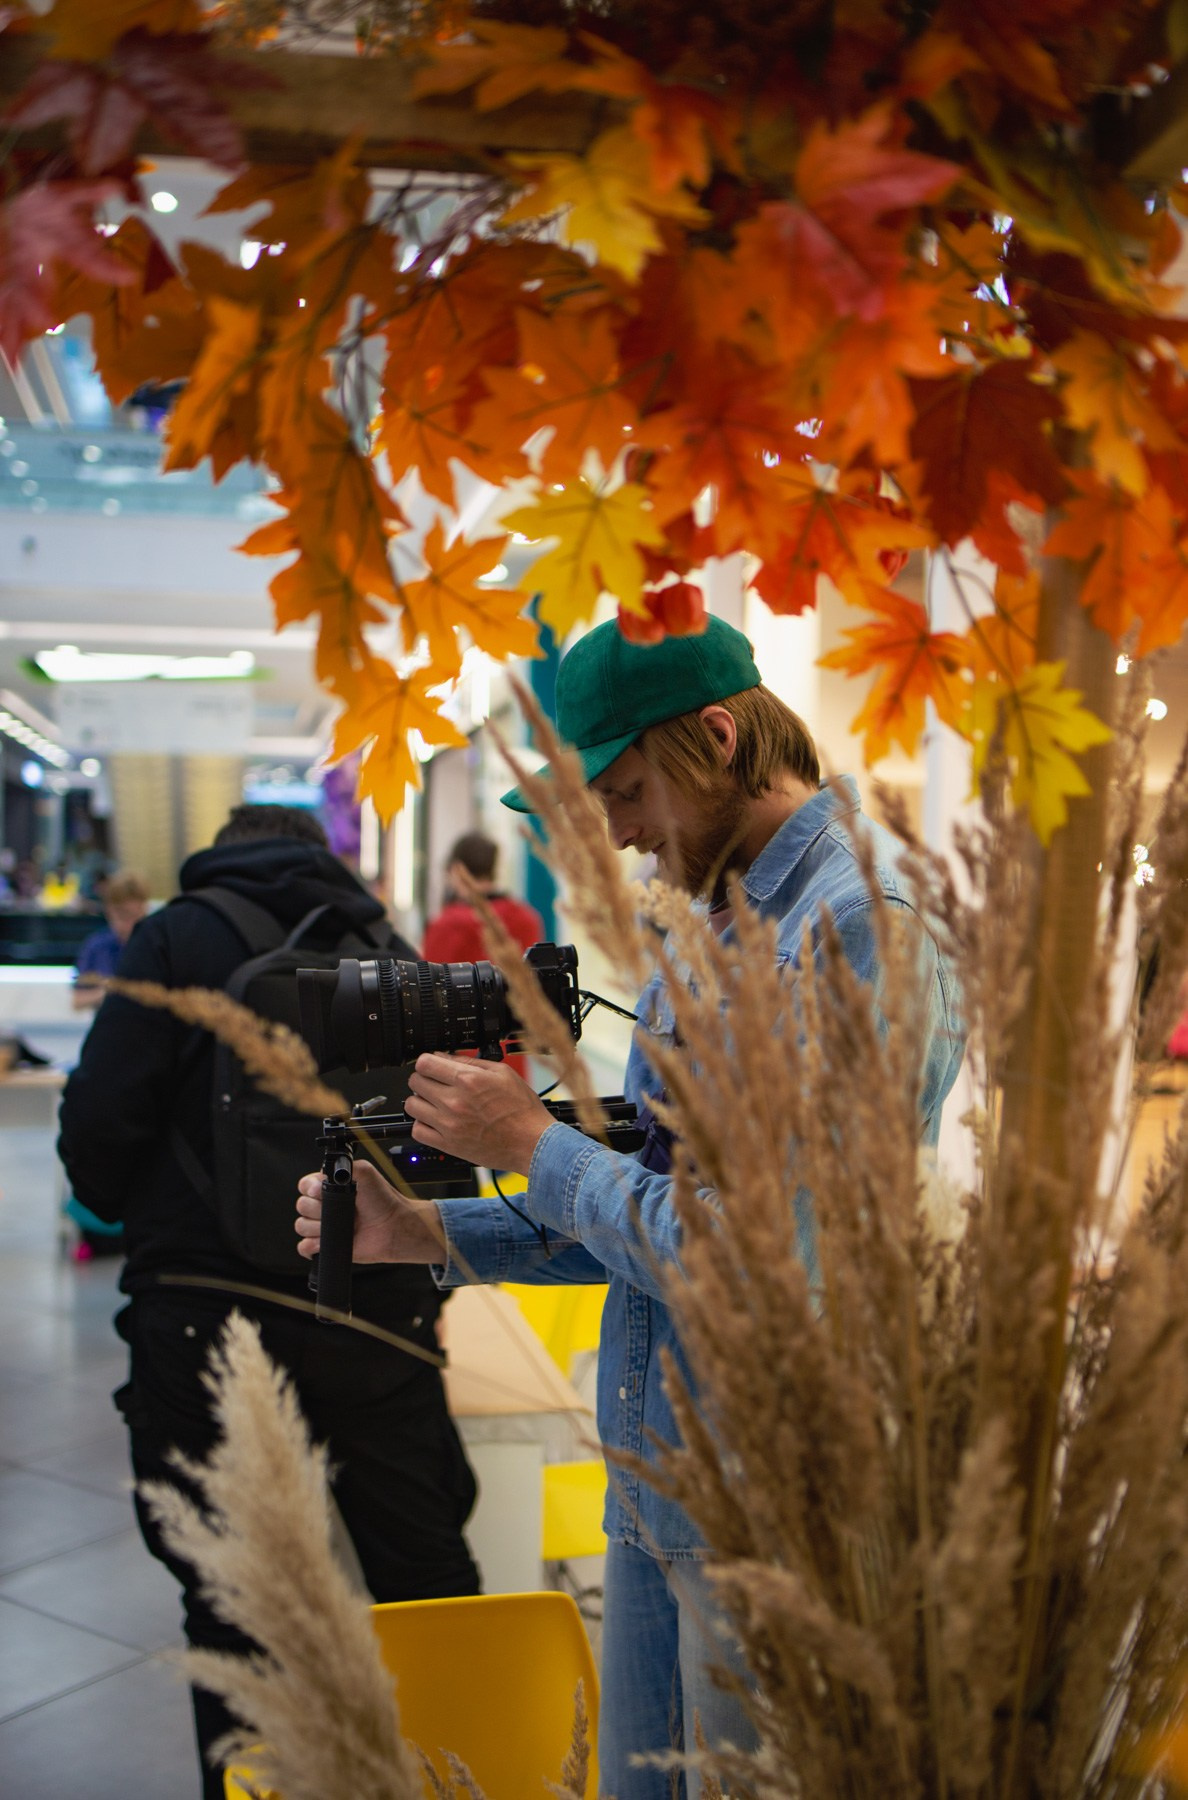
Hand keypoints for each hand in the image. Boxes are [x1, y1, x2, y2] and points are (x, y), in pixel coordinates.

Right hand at [295, 1161, 444, 1264]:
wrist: (393, 1227)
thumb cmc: (383, 1201)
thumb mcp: (365, 1173)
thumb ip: (345, 1165)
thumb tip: (325, 1170)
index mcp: (329, 1187)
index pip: (304, 1185)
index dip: (310, 1189)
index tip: (320, 1191)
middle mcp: (324, 1206)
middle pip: (301, 1206)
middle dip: (316, 1209)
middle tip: (339, 1209)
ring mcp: (324, 1226)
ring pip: (301, 1226)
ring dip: (317, 1227)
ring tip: (340, 1225)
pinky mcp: (325, 1245)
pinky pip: (304, 1246)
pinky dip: (311, 1245)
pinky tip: (328, 1240)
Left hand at [405, 1053, 552, 1174]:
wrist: (532, 1143)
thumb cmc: (522, 1110)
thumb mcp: (503, 1073)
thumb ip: (471, 1061)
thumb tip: (445, 1057)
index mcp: (468, 1080)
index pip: (425, 1063)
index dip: (426, 1062)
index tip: (431, 1066)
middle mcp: (454, 1101)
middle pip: (415, 1082)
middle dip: (424, 1079)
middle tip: (435, 1083)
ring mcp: (449, 1124)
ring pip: (412, 1106)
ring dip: (420, 1101)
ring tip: (434, 1102)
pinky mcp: (448, 1144)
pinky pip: (417, 1131)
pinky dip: (422, 1124)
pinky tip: (435, 1121)